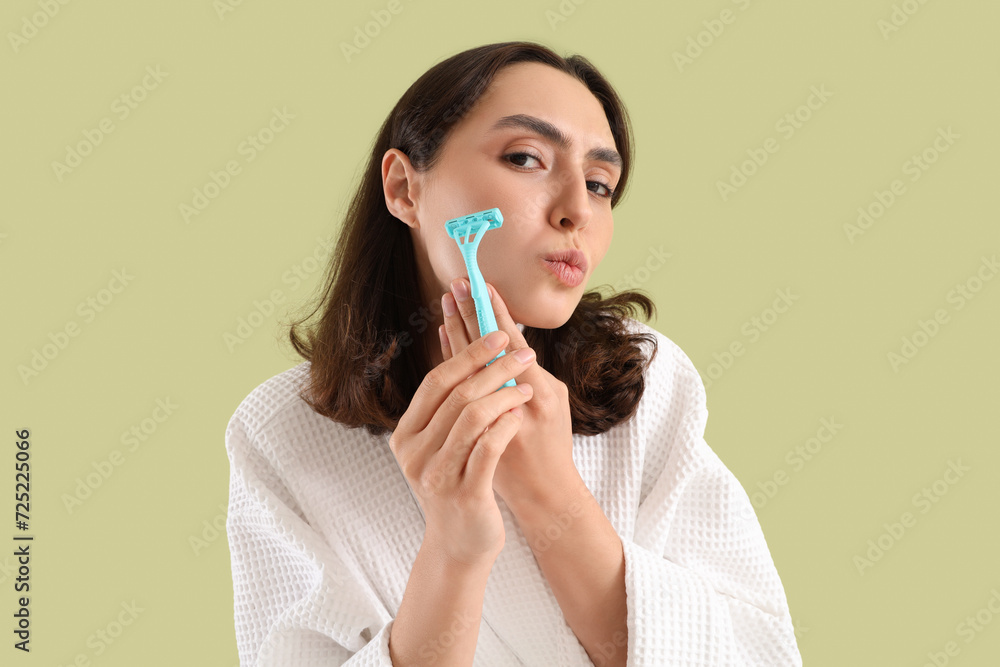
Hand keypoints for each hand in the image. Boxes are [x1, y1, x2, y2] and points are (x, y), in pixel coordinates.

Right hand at [388, 326, 534, 565]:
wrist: (458, 544)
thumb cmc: (456, 483)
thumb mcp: (441, 444)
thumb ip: (449, 406)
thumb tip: (469, 346)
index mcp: (406, 435)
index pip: (435, 381)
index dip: (467, 353)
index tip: (497, 333)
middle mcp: (415, 454)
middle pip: (457, 394)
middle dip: (494, 367)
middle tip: (523, 352)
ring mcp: (438, 475)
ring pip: (474, 417)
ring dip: (506, 394)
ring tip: (527, 386)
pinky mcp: (466, 494)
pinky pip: (489, 447)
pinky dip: (508, 424)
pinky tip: (521, 415)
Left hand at [440, 278, 575, 507]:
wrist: (543, 494)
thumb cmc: (554, 444)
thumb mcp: (556, 403)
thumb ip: (531, 372)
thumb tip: (507, 340)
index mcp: (539, 393)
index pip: (513, 344)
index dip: (496, 314)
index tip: (484, 286)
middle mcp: (512, 403)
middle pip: (484, 349)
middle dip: (470, 313)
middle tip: (458, 282)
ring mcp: (489, 415)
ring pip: (468, 366)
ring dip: (457, 329)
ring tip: (447, 300)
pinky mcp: (472, 426)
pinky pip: (458, 385)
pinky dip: (451, 359)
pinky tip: (444, 336)